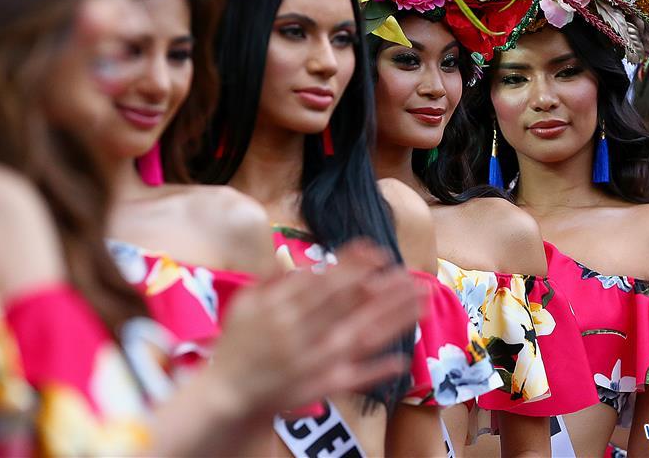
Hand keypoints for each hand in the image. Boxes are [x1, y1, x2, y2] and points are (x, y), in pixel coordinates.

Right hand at [210, 238, 422, 417]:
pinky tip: (403, 359)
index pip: (327, 283)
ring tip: (421, 301)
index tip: (379, 252)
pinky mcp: (322, 386)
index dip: (355, 266)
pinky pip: (354, 378)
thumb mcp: (245, 305)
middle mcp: (305, 334)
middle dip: (383, 288)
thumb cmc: (236, 346)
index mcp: (285, 310)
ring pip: (362, 337)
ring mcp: (317, 361)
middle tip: (409, 273)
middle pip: (353, 306)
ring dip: (394, 319)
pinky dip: (378, 371)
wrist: (227, 395)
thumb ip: (271, 283)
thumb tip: (297, 264)